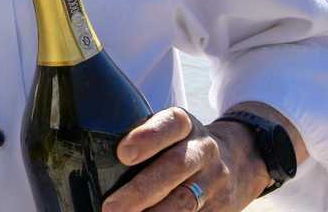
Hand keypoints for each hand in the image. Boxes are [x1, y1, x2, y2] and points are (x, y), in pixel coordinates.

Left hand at [102, 107, 269, 211]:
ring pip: (186, 200)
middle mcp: (203, 150)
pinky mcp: (220, 207)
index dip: (148, 136)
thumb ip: (140, 138)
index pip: (171, 124)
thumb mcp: (169, 130)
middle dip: (141, 190)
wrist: (238, 162)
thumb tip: (89, 155)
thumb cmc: (180, 146)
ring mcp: (215, 180)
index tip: (123, 153)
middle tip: (111, 207)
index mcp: (186, 125)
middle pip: (176, 167)